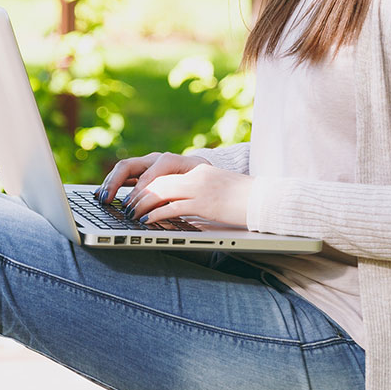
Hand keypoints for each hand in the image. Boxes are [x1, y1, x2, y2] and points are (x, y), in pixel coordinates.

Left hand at [102, 153, 252, 227]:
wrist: (265, 199)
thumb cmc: (241, 198)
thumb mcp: (215, 187)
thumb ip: (194, 189)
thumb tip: (172, 201)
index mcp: (197, 168)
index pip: (162, 170)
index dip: (143, 181)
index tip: (131, 192)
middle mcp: (196, 174)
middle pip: (156, 178)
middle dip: (137, 192)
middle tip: (125, 204)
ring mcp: (200, 187)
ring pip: (160, 190)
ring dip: (141, 203)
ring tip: (130, 213)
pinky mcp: (204, 203)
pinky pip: (172, 207)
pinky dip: (156, 214)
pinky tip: (146, 221)